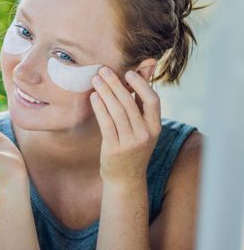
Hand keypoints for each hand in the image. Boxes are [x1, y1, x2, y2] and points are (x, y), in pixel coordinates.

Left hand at [90, 66, 161, 185]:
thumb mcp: (142, 127)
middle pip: (130, 103)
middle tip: (103, 70)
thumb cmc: (132, 147)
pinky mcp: (114, 149)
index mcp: (155, 127)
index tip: (128, 72)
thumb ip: (141, 102)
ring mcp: (130, 142)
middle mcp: (145, 134)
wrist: (125, 179)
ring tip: (96, 80)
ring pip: (117, 111)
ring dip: (105, 92)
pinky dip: (100, 108)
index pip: (153, 101)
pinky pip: (106, 124)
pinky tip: (94, 97)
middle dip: (115, 84)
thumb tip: (144, 70)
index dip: (141, 85)